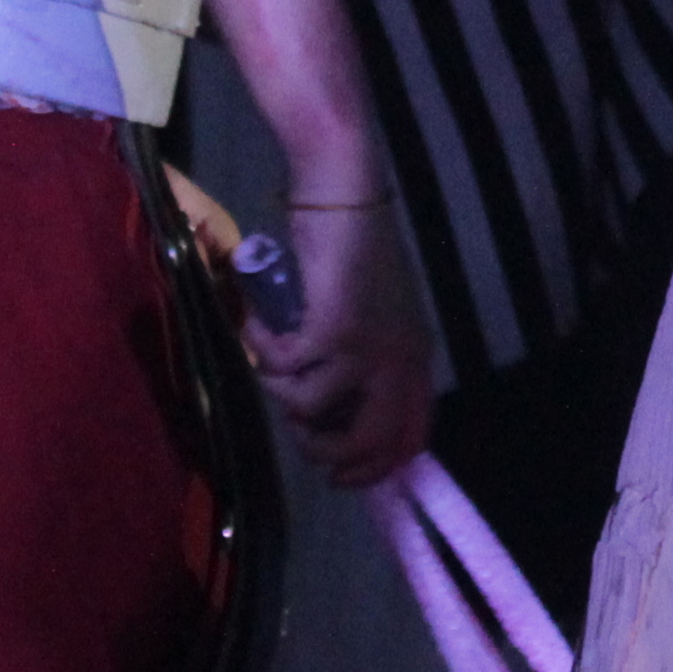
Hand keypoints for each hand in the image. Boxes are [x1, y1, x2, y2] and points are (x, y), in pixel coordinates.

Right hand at [245, 195, 435, 487]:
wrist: (343, 194)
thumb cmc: (351, 250)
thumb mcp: (370, 314)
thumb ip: (360, 359)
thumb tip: (327, 414)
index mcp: (415, 356)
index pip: (411, 435)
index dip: (374, 467)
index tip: (339, 476)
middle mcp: (400, 358)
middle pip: (369, 442)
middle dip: (325, 453)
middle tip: (298, 439)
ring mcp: (369, 348)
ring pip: (311, 410)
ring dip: (279, 391)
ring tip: (270, 355)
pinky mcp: (334, 331)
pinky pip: (283, 368)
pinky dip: (261, 349)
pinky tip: (256, 321)